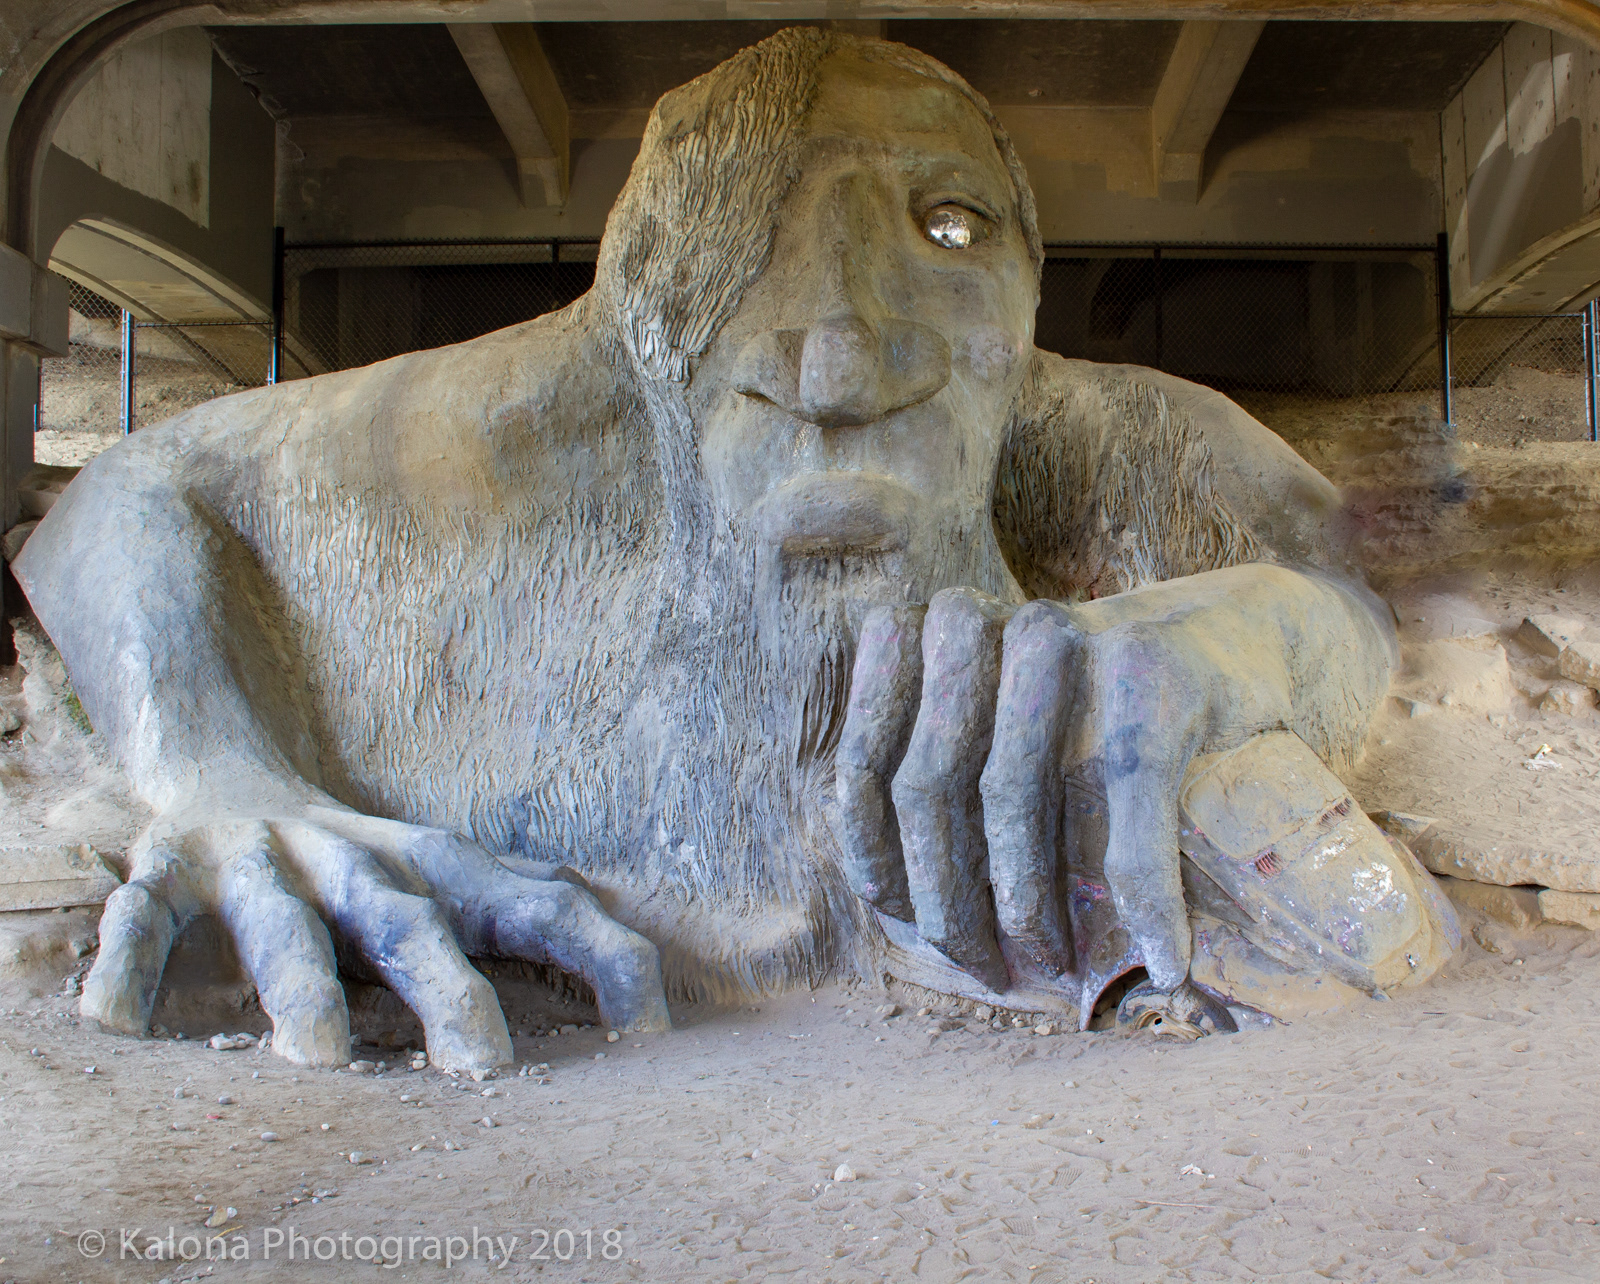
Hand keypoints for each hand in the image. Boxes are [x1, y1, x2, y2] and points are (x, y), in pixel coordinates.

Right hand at [82, 799, 670, 1069]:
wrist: (226, 771)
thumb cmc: (364, 860)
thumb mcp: (451, 874)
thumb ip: (530, 905)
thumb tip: (639, 956)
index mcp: (440, 872)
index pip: (539, 908)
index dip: (599, 959)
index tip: (648, 1032)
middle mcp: (358, 866)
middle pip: (414, 927)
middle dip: (451, 993)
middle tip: (487, 1068)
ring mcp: (263, 867)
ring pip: (287, 928)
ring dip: (303, 987)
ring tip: (317, 1058)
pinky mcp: (168, 873)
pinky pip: (143, 920)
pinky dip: (126, 965)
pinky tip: (113, 1024)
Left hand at [835, 566, 1380, 1007]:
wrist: (1247, 638)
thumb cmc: (1108, 708)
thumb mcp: (1011, 720)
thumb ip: (944, 773)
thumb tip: (887, 902)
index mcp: (941, 634)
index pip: (869, 758)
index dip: (872, 852)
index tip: (900, 922)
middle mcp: (995, 630)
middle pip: (930, 783)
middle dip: (948, 898)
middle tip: (985, 969)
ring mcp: (1078, 648)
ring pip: (1011, 796)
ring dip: (1027, 905)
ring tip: (1052, 968)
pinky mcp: (1158, 682)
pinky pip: (1130, 807)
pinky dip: (1148, 898)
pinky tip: (1164, 960)